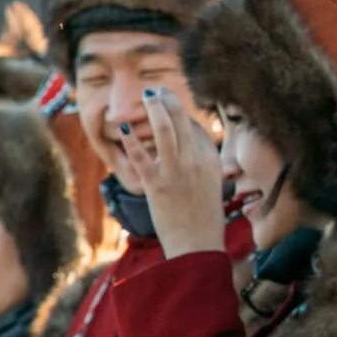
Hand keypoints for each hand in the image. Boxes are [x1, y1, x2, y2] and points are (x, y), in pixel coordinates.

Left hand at [117, 88, 225, 258]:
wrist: (198, 244)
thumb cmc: (205, 218)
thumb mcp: (211, 185)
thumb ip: (202, 164)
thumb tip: (190, 148)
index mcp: (212, 161)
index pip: (196, 127)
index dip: (182, 113)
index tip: (172, 106)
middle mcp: (195, 161)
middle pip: (181, 120)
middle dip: (168, 101)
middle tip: (157, 92)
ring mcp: (175, 172)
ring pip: (164, 131)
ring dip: (153, 110)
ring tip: (146, 98)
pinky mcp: (156, 185)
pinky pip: (141, 157)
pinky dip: (131, 141)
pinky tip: (124, 129)